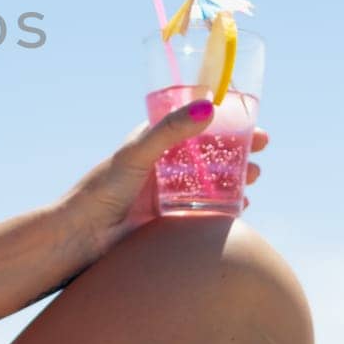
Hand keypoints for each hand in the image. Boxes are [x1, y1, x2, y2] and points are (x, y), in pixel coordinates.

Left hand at [58, 101, 269, 260]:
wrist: (83, 237)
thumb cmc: (102, 189)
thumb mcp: (138, 153)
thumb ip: (171, 131)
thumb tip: (208, 106)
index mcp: (152, 143)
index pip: (193, 125)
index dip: (222, 121)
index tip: (249, 120)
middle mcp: (163, 166)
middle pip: (208, 153)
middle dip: (237, 150)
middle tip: (260, 149)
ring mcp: (169, 193)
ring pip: (212, 181)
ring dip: (236, 177)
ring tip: (253, 176)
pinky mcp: (172, 220)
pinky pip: (207, 209)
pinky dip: (227, 206)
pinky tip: (241, 205)